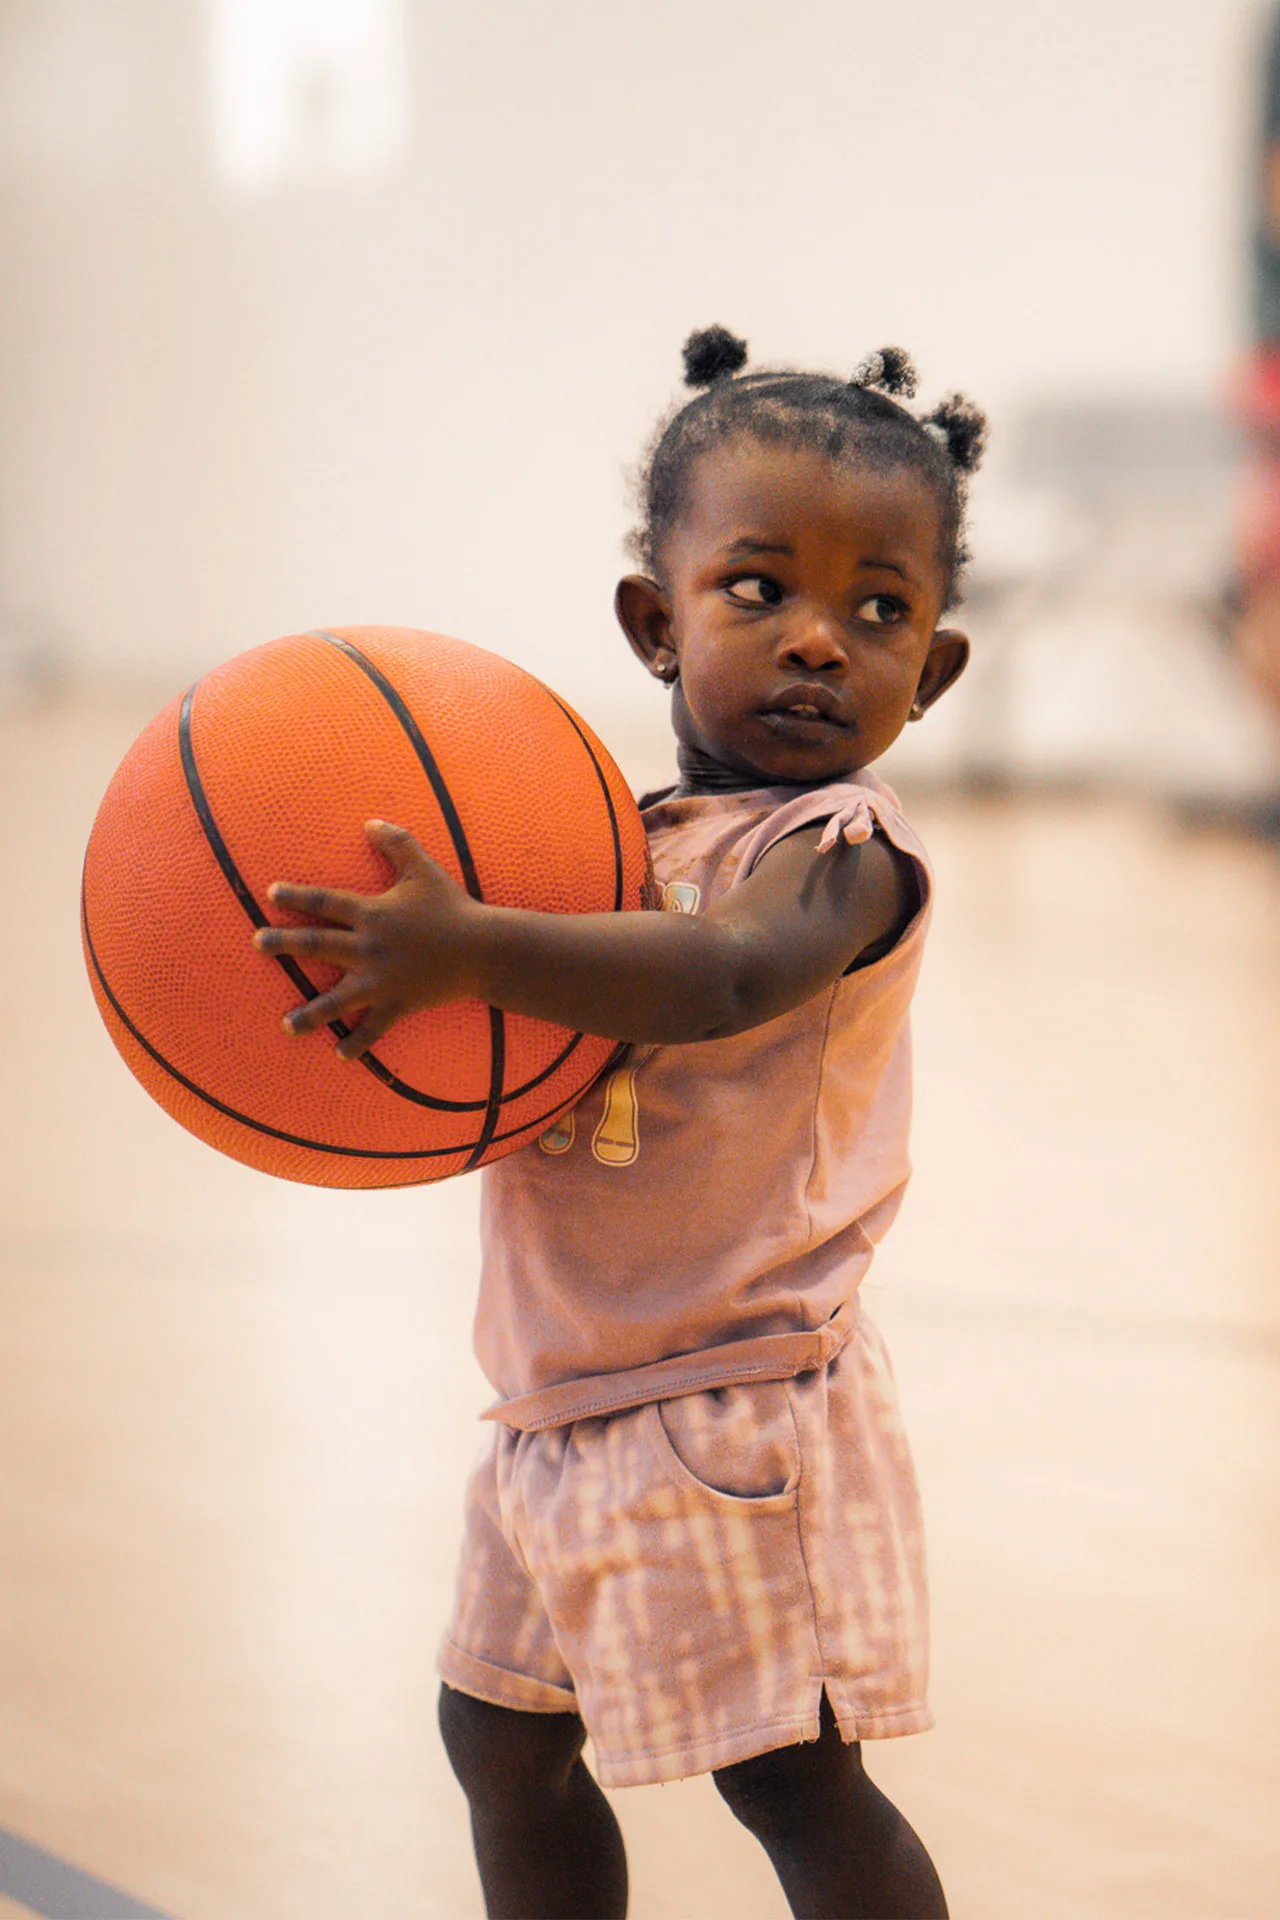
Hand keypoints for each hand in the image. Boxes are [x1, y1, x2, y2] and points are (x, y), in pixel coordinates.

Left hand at [253, 820, 480, 1058]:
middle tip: (257, 943)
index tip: (270, 893)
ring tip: (286, 1025)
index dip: (296, 896)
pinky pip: (374, 1027)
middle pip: (317, 944)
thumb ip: (396, 842)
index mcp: (372, 913)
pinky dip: (358, 1043)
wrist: (484, 948)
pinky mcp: (398, 1003)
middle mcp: (369, 947)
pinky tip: (339, 1055)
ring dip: (309, 1013)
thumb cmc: (453, 905)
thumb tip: (370, 821)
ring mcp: (381, 980)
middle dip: (283, 943)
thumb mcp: (423, 868)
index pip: (325, 901)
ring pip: (337, 1000)